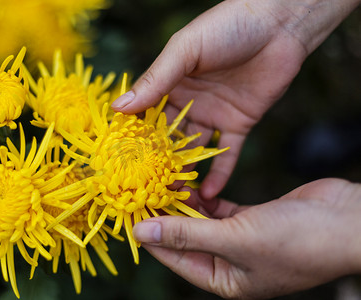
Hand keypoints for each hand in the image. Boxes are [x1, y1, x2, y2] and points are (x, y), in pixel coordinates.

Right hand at [112, 0, 359, 199]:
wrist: (278, 25)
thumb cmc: (226, 26)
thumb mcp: (185, 50)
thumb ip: (155, 79)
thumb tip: (118, 107)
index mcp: (169, 84)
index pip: (145, 115)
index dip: (133, 138)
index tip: (120, 164)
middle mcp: (188, 102)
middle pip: (167, 138)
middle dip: (157, 162)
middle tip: (146, 188)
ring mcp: (213, 114)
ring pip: (194, 149)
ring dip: (186, 171)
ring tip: (175, 196)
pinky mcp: (238, 123)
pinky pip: (228, 153)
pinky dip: (220, 173)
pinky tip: (209, 193)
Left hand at [133, 178, 360, 298]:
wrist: (346, 221)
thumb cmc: (296, 240)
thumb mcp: (235, 239)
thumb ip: (186, 235)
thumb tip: (141, 234)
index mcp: (224, 279)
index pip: (175, 259)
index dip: (152, 237)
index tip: (131, 213)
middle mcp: (229, 263)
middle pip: (186, 239)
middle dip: (167, 217)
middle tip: (145, 191)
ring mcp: (241, 240)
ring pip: (202, 222)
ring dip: (185, 205)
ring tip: (164, 183)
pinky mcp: (251, 219)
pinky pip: (219, 210)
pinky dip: (206, 199)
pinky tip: (192, 184)